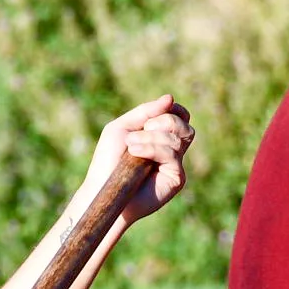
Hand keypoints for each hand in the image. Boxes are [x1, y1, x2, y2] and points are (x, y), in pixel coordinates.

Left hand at [88, 95, 193, 223]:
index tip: (154, 115)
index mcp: (160, 136)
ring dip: (151, 136)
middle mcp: (171, 150)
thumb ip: (146, 112)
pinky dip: (153, 149)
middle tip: (142, 130)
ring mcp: (175, 165)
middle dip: (164, 121)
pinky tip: (135, 154)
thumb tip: (170, 98)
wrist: (104, 190)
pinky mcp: (176, 178)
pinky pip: (172, 154)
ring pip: (179, 138)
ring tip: (131, 146)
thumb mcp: (123, 128)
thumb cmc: (108, 160)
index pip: (180, 117)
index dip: (174, 111)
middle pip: (184, 125)